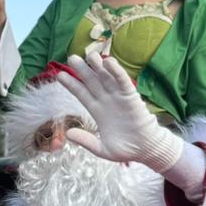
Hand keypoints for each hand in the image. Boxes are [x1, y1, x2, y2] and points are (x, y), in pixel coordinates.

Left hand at [54, 52, 177, 167]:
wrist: (145, 150)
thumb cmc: (125, 149)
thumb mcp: (101, 148)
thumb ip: (86, 141)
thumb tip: (68, 134)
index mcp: (97, 110)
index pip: (81, 93)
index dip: (72, 84)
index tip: (60, 76)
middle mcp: (106, 100)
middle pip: (91, 81)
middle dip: (82, 70)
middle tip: (72, 58)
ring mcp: (118, 97)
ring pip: (106, 77)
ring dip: (98, 66)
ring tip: (89, 55)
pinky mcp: (131, 97)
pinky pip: (123, 81)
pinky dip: (116, 71)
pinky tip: (108, 62)